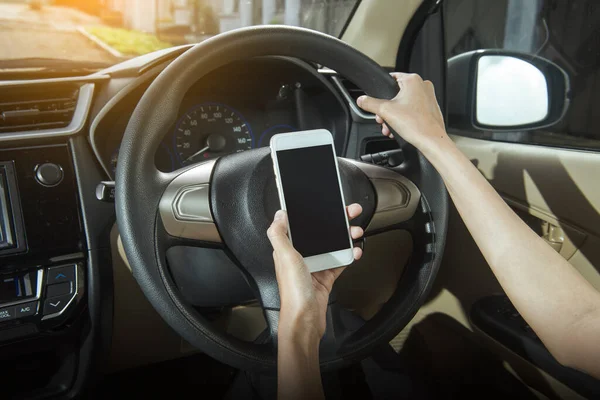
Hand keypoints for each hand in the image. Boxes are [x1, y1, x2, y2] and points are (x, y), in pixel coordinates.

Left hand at [267, 204, 363, 338]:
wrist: (305, 320)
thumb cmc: (293, 293)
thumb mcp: (284, 257)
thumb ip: (279, 234)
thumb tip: (278, 215)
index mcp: (288, 250)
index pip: (302, 225)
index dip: (314, 213)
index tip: (327, 205)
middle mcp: (300, 257)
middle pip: (320, 233)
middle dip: (336, 222)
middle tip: (350, 214)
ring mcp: (314, 267)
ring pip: (332, 246)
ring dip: (345, 237)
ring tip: (356, 231)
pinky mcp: (325, 278)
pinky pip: (338, 262)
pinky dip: (348, 255)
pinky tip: (354, 251)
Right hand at [357, 73, 447, 154]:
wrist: (431, 140)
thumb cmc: (416, 124)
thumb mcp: (385, 111)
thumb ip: (370, 103)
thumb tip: (361, 100)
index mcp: (413, 80)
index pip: (391, 78)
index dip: (380, 91)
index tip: (376, 101)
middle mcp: (423, 86)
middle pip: (396, 94)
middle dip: (386, 109)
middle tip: (382, 118)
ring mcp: (428, 97)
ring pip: (404, 103)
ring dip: (393, 116)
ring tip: (389, 127)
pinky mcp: (430, 108)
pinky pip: (412, 110)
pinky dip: (404, 118)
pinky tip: (398, 128)